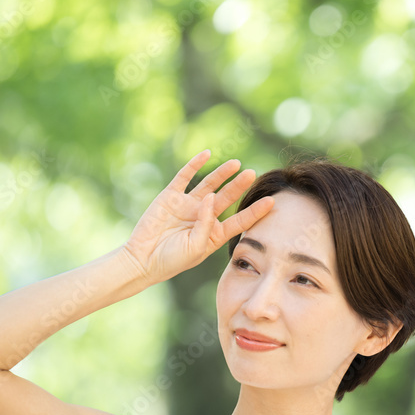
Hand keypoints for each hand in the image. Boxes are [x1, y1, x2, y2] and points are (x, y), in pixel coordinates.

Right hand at [120, 150, 273, 283]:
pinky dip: (195, 165)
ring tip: (237, 163)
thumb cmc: (172, 260)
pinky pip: (185, 177)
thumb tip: (211, 197)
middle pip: (227, 198)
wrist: (142, 260)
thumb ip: (206, 224)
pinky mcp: (171, 197)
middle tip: (253, 174)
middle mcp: (204, 216)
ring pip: (209, 184)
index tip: (272, 202)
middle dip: (239, 186)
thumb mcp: (196, 247)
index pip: (240, 220)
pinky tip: (207, 154)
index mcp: (214, 233)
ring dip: (222, 174)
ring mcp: (188, 205)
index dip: (255, 211)